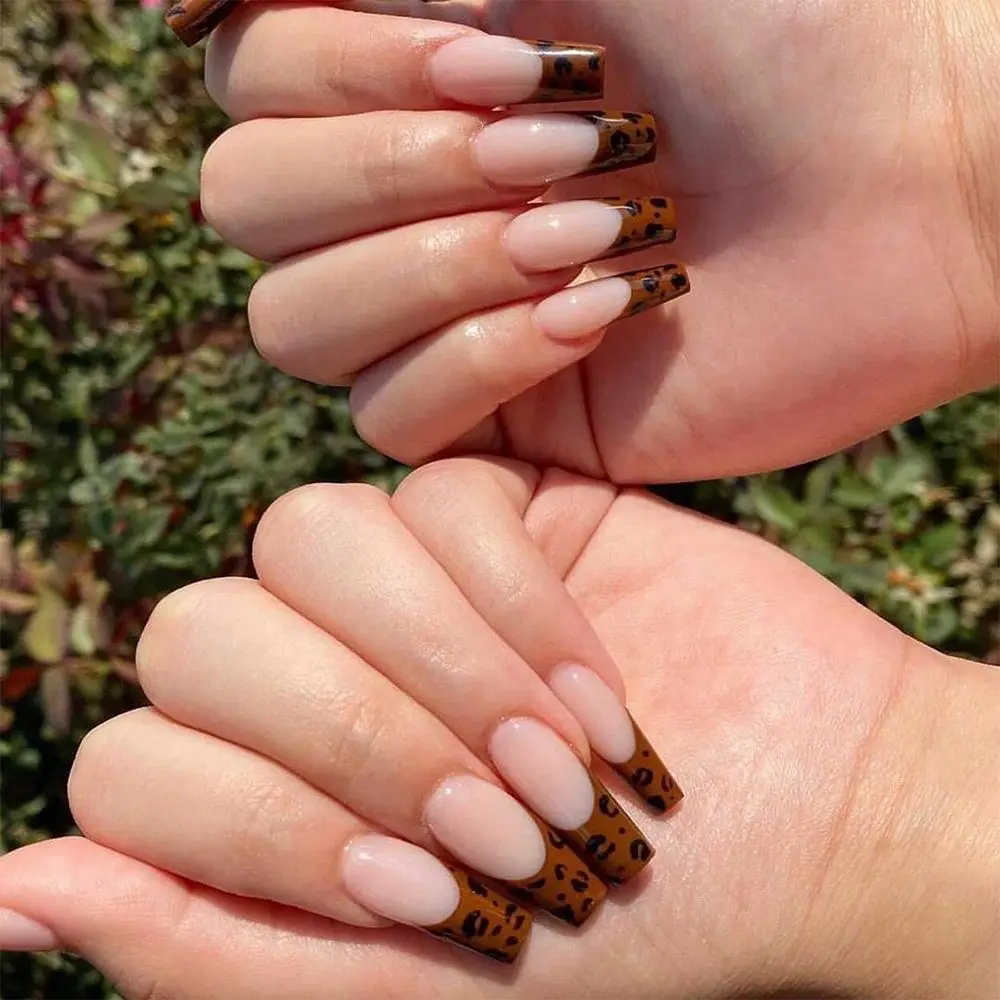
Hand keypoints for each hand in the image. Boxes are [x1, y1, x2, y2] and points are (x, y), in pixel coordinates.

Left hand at [1, 458, 995, 996]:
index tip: (420, 898)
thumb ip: (204, 946)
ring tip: (553, 762)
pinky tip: (598, 689)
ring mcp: (398, 580)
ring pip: (308, 536)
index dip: (261, 825)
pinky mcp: (495, 510)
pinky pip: (440, 502)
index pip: (132, 761)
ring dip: (437, 663)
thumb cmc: (614, 936)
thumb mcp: (397, 991)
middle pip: (204, 633)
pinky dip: (517, 605)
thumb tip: (10, 893)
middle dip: (358, 735)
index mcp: (265, 785)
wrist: (805, 828)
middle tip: (501, 830)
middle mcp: (310, 668)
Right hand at [198, 0, 998, 480]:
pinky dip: (482, 361)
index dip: (340, 73)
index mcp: (395, 75)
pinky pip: (387, 419)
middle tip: (561, 144)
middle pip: (242, 207)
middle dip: (392, 173)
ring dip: (435, 269)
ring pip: (293, 325)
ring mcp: (437, 314)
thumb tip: (173, 2)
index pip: (241, 86)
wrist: (904, 172)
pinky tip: (603, 318)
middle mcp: (397, 196)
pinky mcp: (494, 415)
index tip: (498, 51)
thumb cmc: (762, 25)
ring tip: (587, 234)